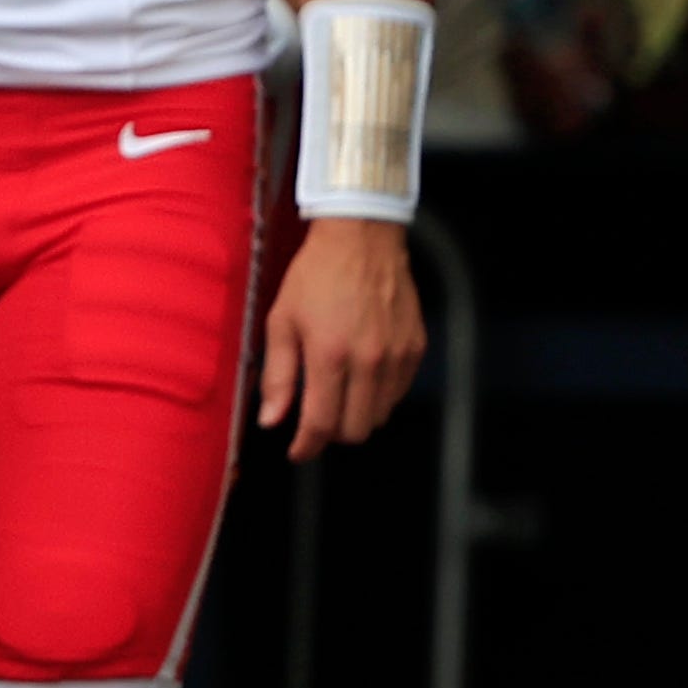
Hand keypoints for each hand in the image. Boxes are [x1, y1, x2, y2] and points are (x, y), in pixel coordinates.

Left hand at [253, 218, 422, 459]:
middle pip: (355, 430)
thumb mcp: (282, 320)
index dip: (307, 446)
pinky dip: (379, 394)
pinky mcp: (415, 346)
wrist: (361, 236)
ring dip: (356, 415)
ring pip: (379, 415)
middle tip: (316, 418)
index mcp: (330, 354)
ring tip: (339, 392)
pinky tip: (362, 374)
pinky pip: (399, 392)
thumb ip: (278, 376)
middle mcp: (368, 360)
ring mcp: (396, 355)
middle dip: (331, 433)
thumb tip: (272, 421)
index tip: (298, 451)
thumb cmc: (316, 274)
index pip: (321, 424)